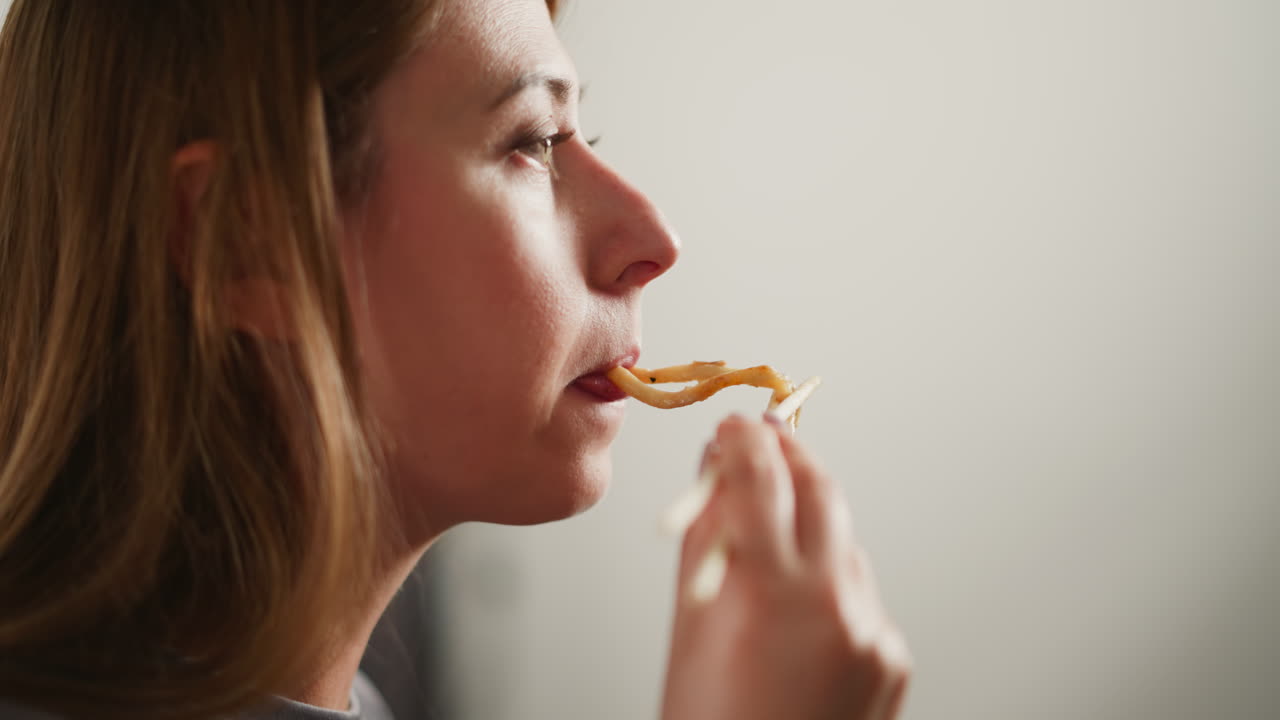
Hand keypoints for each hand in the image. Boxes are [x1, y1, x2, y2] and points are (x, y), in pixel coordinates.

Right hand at [660, 415, 910, 719]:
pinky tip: (793, 606)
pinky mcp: (893, 655)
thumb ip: (707, 539)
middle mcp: (844, 608)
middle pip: (824, 493)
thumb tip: (715, 471)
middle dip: (791, 456)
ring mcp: (877, 633)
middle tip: (761, 436)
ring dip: (807, 522)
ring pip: (842, 542)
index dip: (746, 440)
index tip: (732, 421)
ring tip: (765, 531)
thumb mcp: (690, 629)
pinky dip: (827, 580)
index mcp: (781, 599)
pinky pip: (858, 592)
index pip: (765, 482)